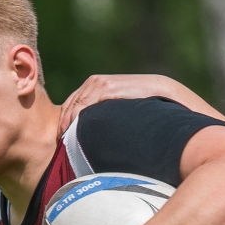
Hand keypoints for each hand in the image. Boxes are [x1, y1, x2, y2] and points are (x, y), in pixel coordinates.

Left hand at [59, 74, 179, 134]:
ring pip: (75, 103)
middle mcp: (95, 82)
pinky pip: (85, 102)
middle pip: (70, 103)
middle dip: (63, 121)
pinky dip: (76, 115)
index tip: (61, 139)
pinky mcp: (108, 87)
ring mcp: (101, 83)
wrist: (166, 93)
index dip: (65, 120)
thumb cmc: (147, 105)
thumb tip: (97, 138)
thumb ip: (108, 115)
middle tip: (58, 142)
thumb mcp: (122, 110)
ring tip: (63, 139)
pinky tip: (72, 129)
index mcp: (97, 86)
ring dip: (67, 121)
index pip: (73, 103)